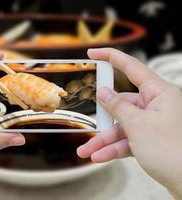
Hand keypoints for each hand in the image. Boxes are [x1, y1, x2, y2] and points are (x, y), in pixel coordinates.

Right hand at [77, 48, 181, 197]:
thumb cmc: (174, 152)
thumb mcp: (137, 125)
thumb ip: (117, 107)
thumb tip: (104, 93)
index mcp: (160, 93)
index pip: (132, 67)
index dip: (111, 57)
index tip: (93, 53)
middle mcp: (158, 106)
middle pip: (122, 105)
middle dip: (103, 120)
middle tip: (87, 125)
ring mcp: (154, 124)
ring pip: (122, 127)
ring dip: (104, 140)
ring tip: (87, 151)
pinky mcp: (151, 140)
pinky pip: (127, 140)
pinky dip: (114, 148)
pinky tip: (100, 156)